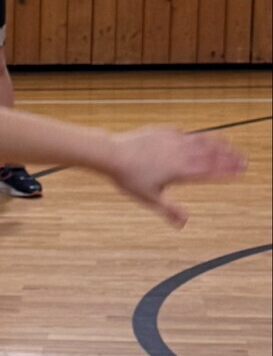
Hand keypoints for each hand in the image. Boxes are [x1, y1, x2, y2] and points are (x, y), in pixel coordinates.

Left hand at [107, 126, 246, 226]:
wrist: (112, 154)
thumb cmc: (129, 178)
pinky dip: (196, 136)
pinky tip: (199, 138)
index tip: (241, 170)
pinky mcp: (164, 131)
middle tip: (243, 159)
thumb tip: (183, 223)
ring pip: (201, 140)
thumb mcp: (149, 198)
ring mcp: (173, 140)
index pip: (210, 170)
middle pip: (211, 154)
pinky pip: (185, 133)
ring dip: (217, 143)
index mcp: (180, 171)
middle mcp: (181, 153)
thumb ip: (169, 209)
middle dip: (229, 157)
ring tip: (229, 145)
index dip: (227, 170)